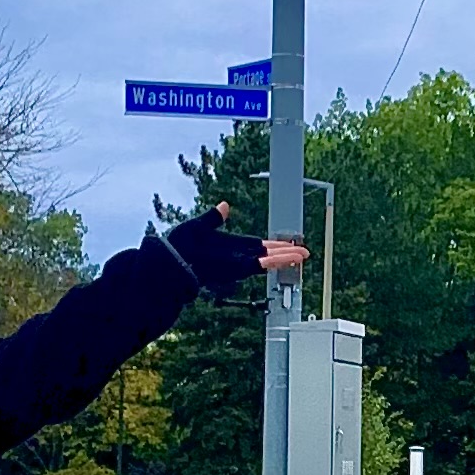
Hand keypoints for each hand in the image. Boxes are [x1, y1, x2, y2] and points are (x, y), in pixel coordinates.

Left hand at [166, 205, 303, 298]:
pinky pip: (260, 265)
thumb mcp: (199, 226)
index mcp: (230, 246)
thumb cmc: (179, 245)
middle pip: (267, 254)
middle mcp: (236, 256)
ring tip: (303, 256)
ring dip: (286, 257)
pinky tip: (289, 258)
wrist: (171, 259)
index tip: (287, 244)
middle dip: (285, 252)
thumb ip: (213, 218)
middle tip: (303, 252)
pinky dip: (275, 262)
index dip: (273, 245)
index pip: (257, 245)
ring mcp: (238, 263)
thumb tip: (222, 206)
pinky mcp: (237, 268)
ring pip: (268, 260)